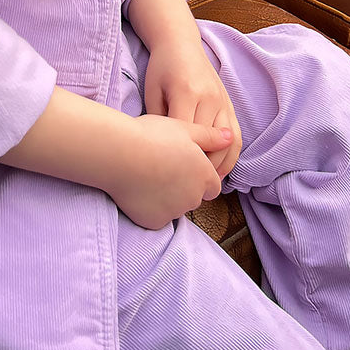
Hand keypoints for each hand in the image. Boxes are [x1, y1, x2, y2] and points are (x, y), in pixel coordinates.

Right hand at [106, 114, 229, 229]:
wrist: (119, 154)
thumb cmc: (152, 136)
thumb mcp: (184, 128)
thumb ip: (210, 136)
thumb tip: (229, 137)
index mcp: (204, 176)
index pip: (212, 185)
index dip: (199, 175)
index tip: (183, 163)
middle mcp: (193, 198)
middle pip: (194, 197)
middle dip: (184, 186)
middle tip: (163, 166)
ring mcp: (174, 212)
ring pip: (176, 207)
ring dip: (168, 197)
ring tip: (148, 174)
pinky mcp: (154, 222)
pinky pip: (157, 216)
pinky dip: (151, 207)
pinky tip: (138, 189)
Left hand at [143, 35, 242, 181]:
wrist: (180, 43)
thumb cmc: (161, 68)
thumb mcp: (152, 92)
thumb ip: (159, 122)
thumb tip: (164, 154)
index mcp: (187, 92)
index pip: (188, 136)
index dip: (182, 161)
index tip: (172, 180)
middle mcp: (210, 98)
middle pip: (210, 144)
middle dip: (200, 169)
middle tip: (187, 189)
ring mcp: (223, 101)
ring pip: (228, 144)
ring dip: (218, 167)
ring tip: (204, 184)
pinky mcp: (230, 103)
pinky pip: (236, 136)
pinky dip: (230, 157)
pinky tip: (218, 170)